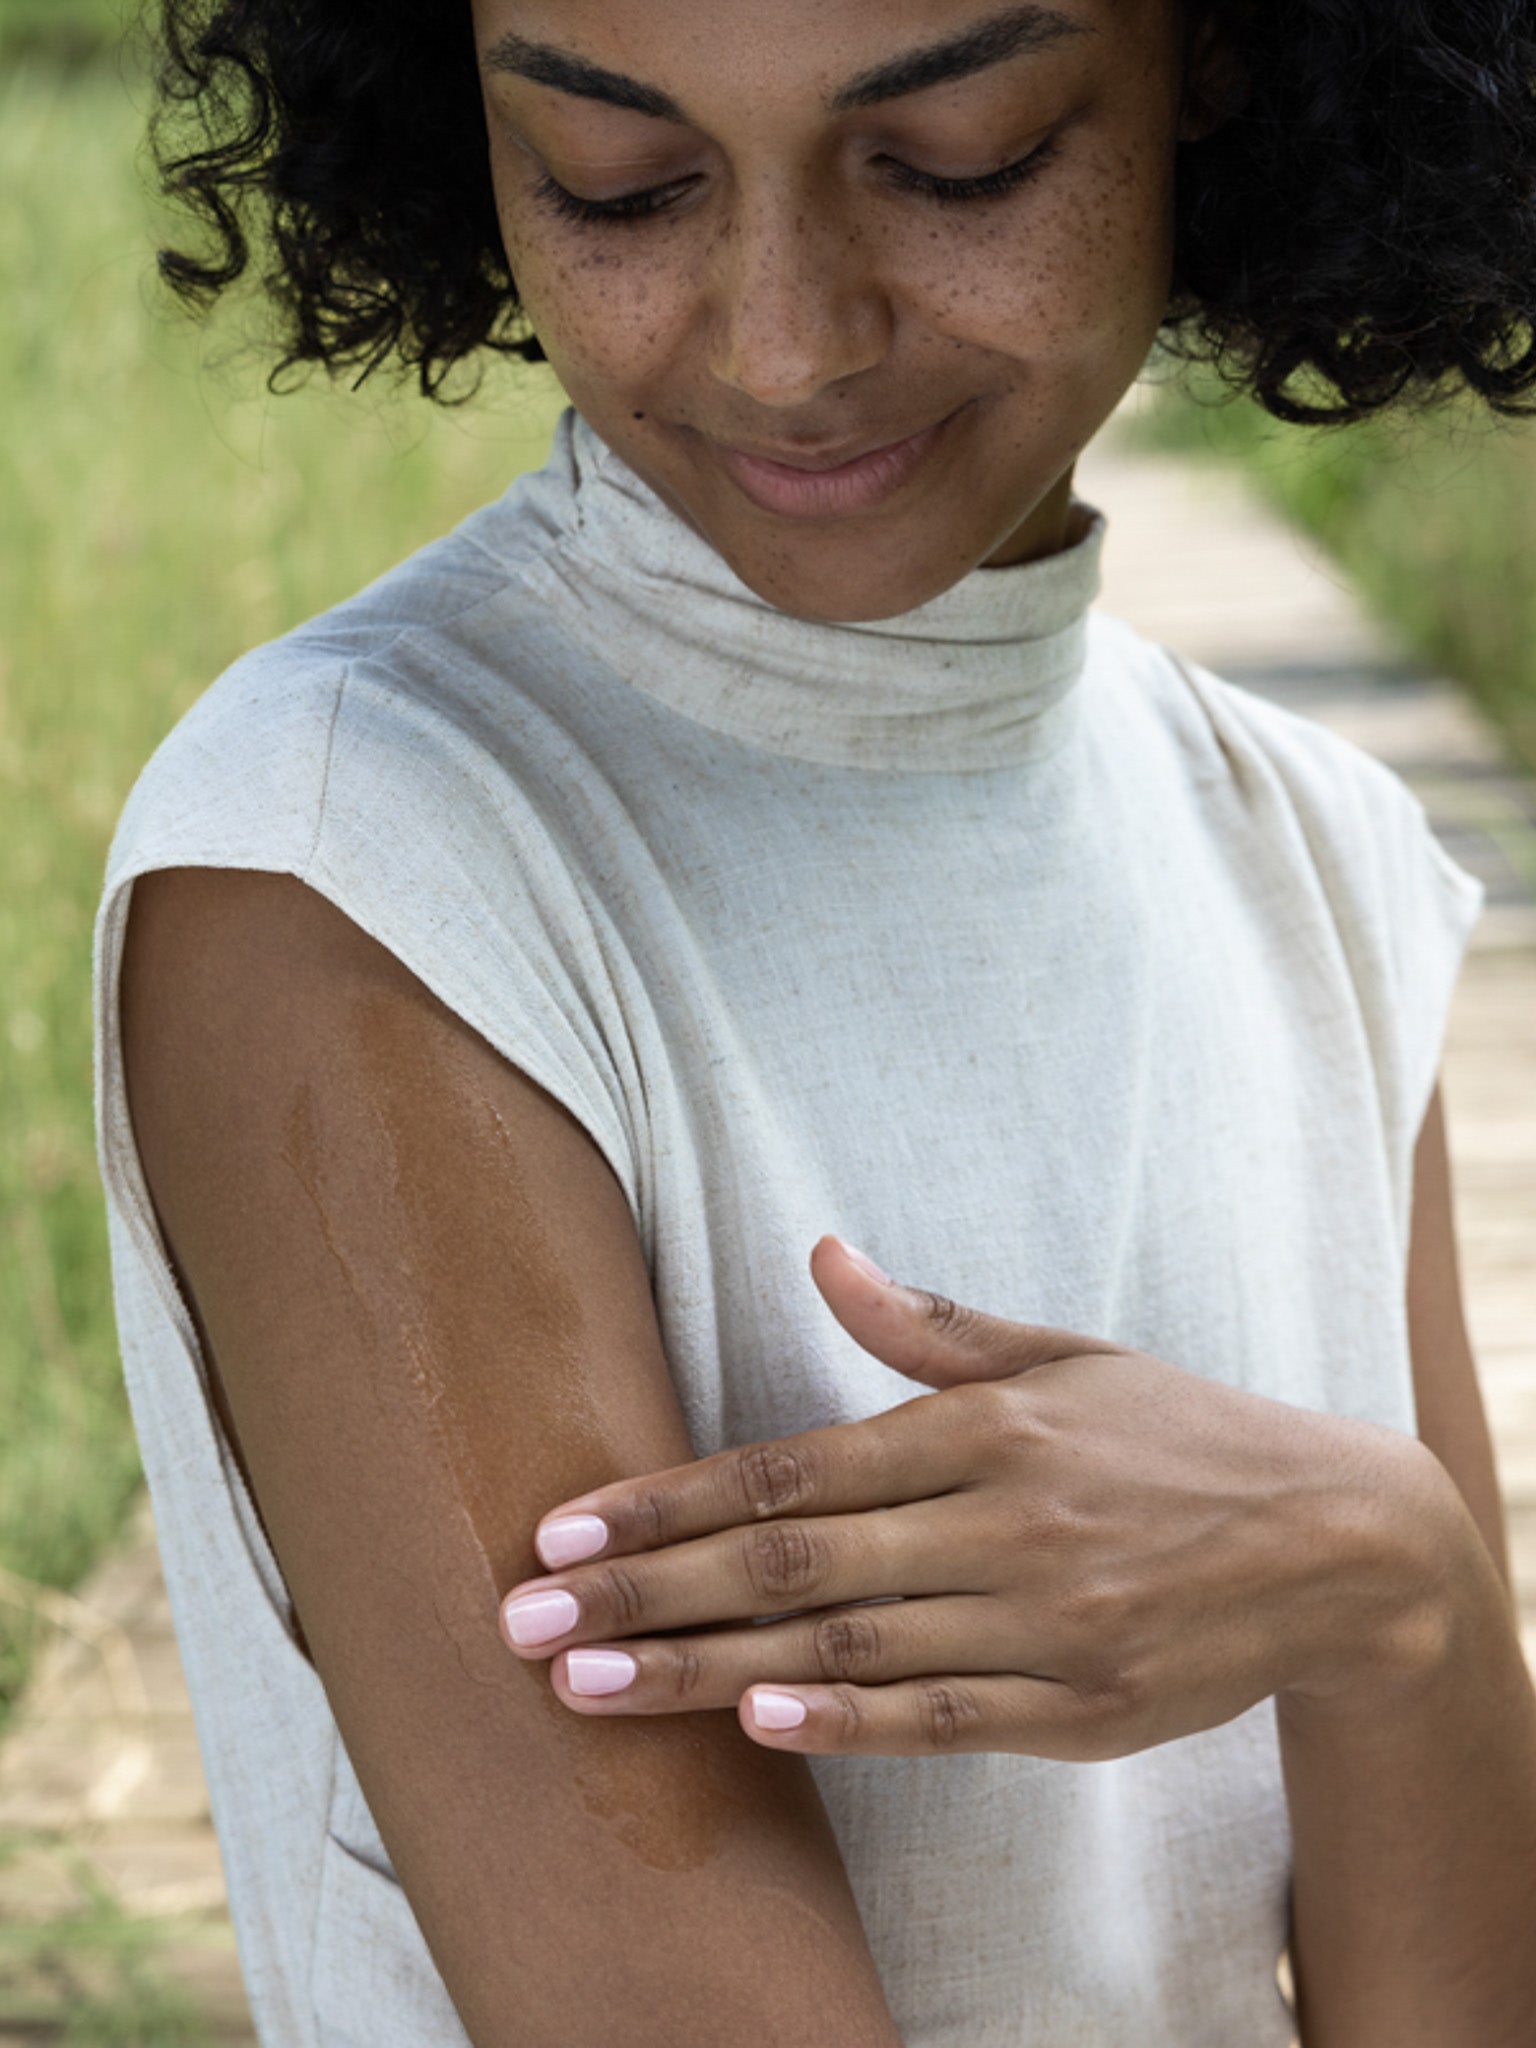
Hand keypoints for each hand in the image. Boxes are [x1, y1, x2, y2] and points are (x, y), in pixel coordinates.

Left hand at [498, 1236, 1437, 1756]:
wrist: (1333, 1540)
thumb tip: (824, 1252)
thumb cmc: (1173, 1433)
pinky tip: (755, 1728)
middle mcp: (1001, 1525)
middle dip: (646, 1595)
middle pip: (791, 1564)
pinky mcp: (1080, 1710)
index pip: (791, 1466)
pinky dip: (849, 1727)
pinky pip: (945, 1721)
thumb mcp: (1062, 1354)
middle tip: (527, 1622)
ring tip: (588, 1690)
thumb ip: (929, 1326)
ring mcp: (1042, 1623)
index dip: (670, 1501)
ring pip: (845, 1652)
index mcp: (983, 1430)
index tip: (566, 1525)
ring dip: (706, 1673)